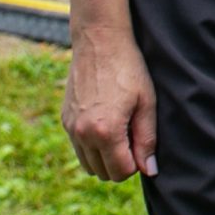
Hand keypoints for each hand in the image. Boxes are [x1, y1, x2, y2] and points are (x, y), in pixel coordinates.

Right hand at [63, 21, 157, 181]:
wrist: (100, 42)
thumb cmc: (129, 69)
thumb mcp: (146, 103)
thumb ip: (147, 140)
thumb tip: (150, 170)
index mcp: (105, 131)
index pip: (121, 172)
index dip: (137, 163)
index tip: (142, 142)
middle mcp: (83, 134)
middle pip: (104, 173)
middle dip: (121, 162)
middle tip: (132, 134)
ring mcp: (70, 128)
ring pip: (89, 165)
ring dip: (105, 157)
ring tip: (120, 130)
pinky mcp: (65, 120)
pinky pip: (79, 148)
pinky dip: (92, 145)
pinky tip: (105, 122)